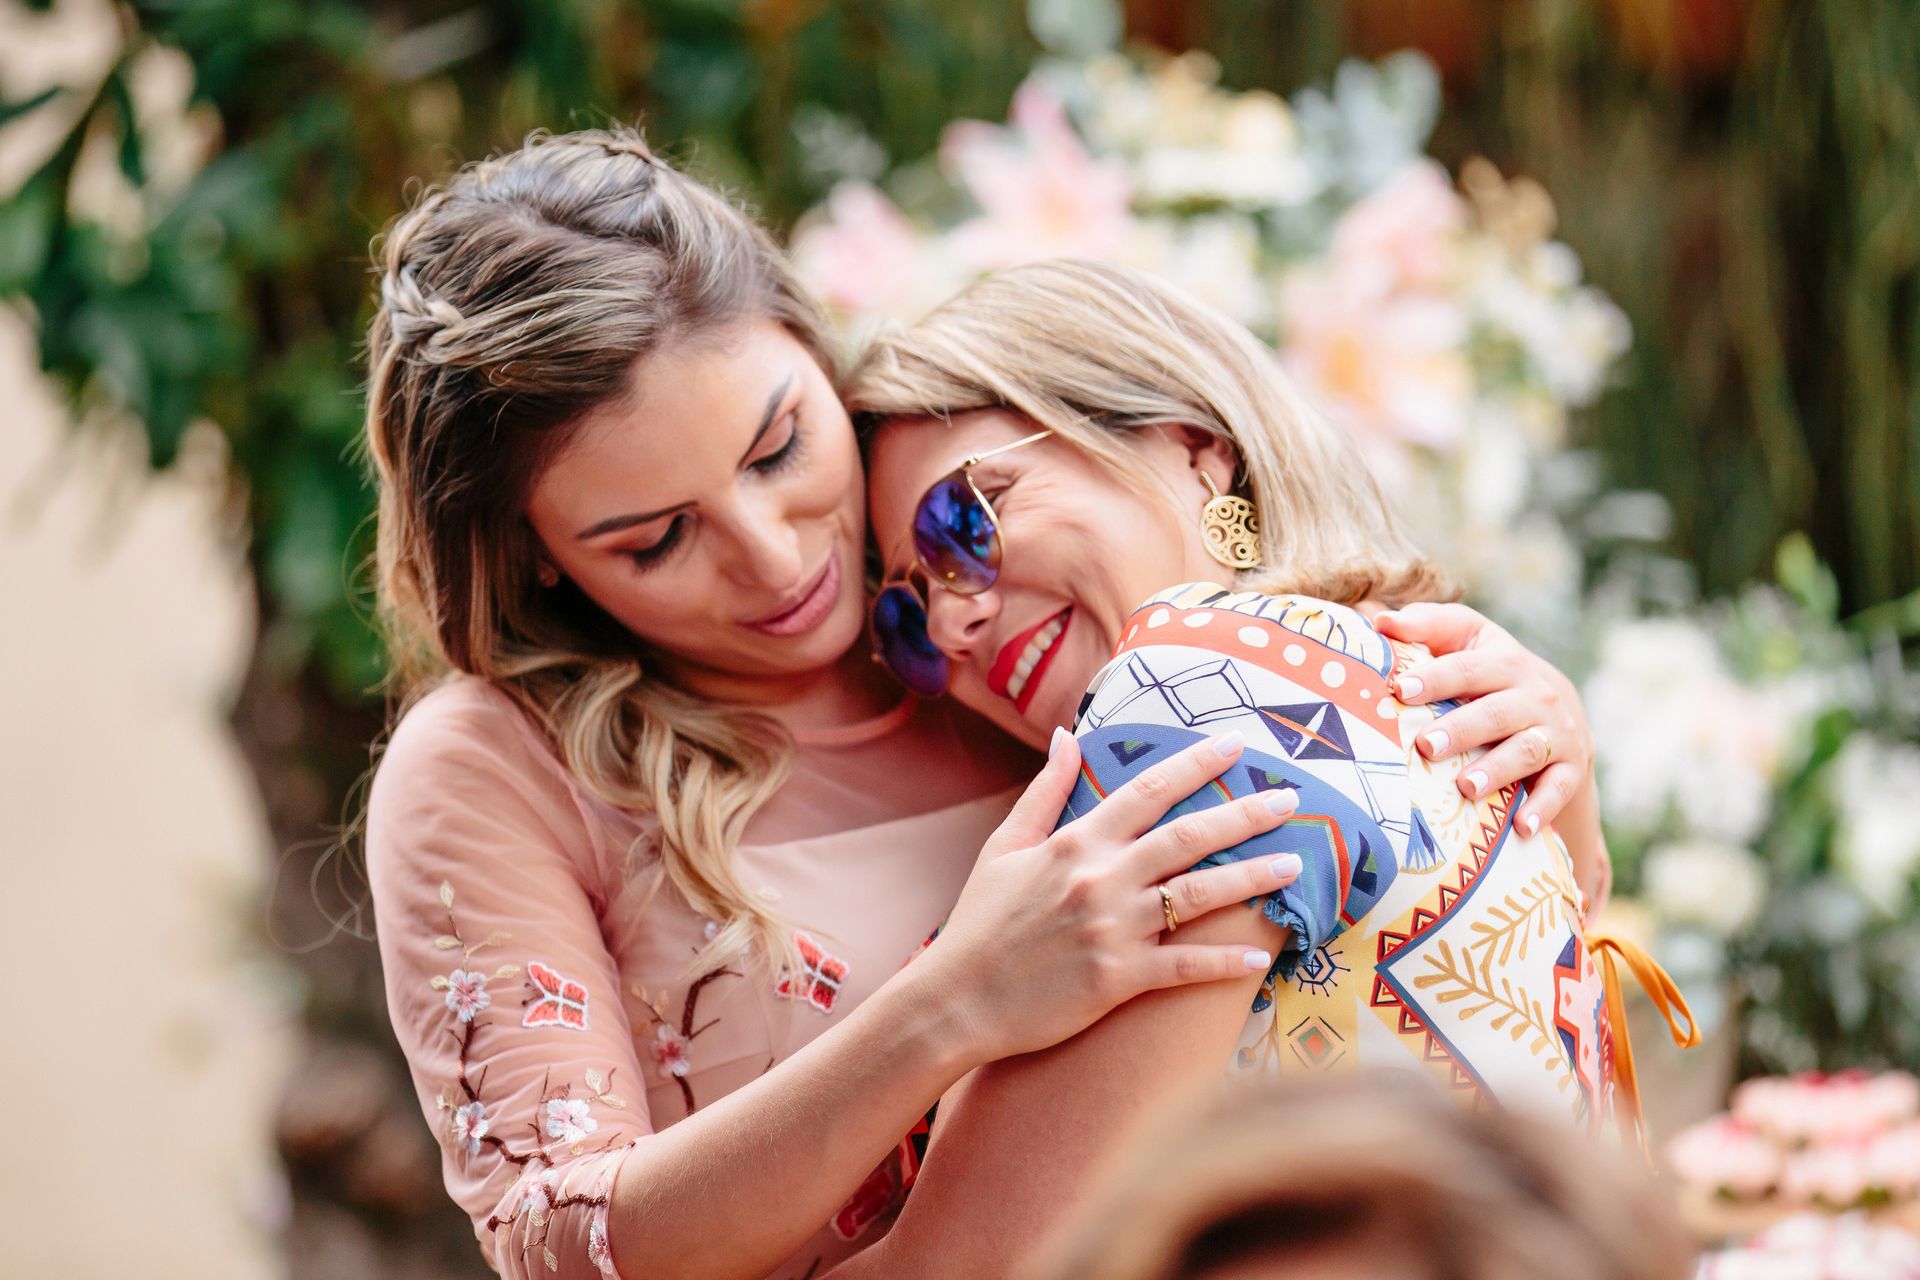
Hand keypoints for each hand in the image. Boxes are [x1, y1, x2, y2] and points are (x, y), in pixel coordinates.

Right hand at [914, 730, 1301, 1062]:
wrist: (956, 1000)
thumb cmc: (979, 923)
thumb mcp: (1005, 847)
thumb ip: (1045, 791)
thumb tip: (1068, 736)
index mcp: (1075, 843)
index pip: (1148, 790)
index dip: (1197, 764)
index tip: (1238, 745)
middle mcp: (1100, 879)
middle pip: (1188, 836)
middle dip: (1245, 814)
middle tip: (1293, 800)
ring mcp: (1112, 930)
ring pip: (1197, 896)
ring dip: (1251, 879)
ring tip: (1293, 866)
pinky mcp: (1117, 980)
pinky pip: (1184, 967)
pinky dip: (1224, 962)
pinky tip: (1260, 956)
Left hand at [1373, 602, 1594, 839]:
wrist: (1562, 713)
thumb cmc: (1490, 675)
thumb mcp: (1467, 641)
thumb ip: (1426, 627)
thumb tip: (1379, 621)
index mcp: (1503, 660)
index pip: (1467, 667)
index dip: (1436, 676)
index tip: (1401, 690)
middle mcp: (1535, 694)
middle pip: (1496, 711)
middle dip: (1462, 729)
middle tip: (1426, 745)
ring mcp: (1556, 732)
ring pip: (1527, 749)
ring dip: (1498, 769)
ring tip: (1466, 787)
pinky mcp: (1570, 768)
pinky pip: (1558, 789)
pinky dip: (1542, 808)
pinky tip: (1522, 826)